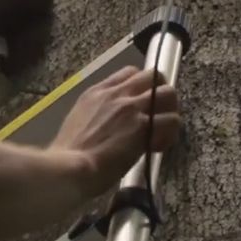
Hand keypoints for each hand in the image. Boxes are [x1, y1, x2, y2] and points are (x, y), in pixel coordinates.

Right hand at [49, 66, 180, 197]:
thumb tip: (109, 125)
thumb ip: (96, 115)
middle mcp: (116, 94)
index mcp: (97, 92)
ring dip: (170, 110)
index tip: (141, 103)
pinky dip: (170, 133)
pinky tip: (158, 146)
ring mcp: (131, 108)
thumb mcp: (78, 122)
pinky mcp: (143, 127)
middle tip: (160, 112)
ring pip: (168, 93)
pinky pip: (172, 120)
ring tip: (164, 130)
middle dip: (161, 92)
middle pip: (153, 75)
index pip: (129, 73)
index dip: (142, 86)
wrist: (69, 167)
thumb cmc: (68, 154)